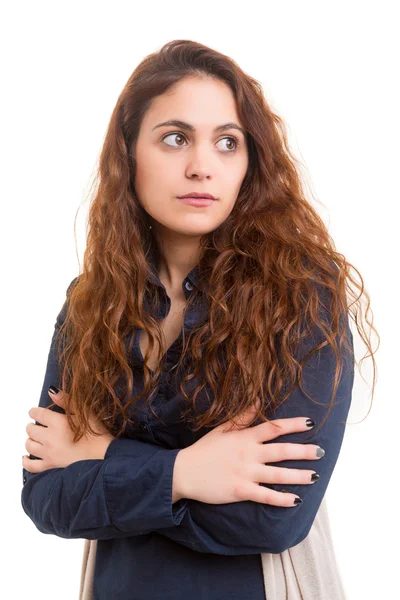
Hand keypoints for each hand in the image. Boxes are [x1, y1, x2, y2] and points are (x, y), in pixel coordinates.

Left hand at [22, 387, 115, 473]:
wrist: (104, 455)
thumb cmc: (97, 434)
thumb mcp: (84, 412)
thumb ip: (66, 400)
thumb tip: (52, 391)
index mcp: (59, 422)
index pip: (38, 414)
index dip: (34, 412)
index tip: (35, 412)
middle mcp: (50, 437)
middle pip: (31, 429)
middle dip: (33, 425)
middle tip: (37, 425)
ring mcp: (49, 453)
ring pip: (29, 445)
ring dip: (30, 440)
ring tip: (35, 437)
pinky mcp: (51, 465)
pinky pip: (31, 465)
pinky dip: (26, 461)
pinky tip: (26, 457)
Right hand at [173, 402, 322, 506]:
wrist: (184, 472)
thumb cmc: (204, 450)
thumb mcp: (222, 429)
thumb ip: (242, 417)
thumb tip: (257, 400)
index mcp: (244, 437)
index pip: (273, 428)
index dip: (293, 425)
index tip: (309, 423)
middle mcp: (248, 454)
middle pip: (281, 451)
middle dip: (303, 451)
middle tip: (321, 452)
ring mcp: (245, 473)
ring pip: (277, 474)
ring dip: (298, 475)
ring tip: (315, 476)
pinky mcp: (240, 491)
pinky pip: (265, 496)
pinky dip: (281, 499)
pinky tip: (296, 500)